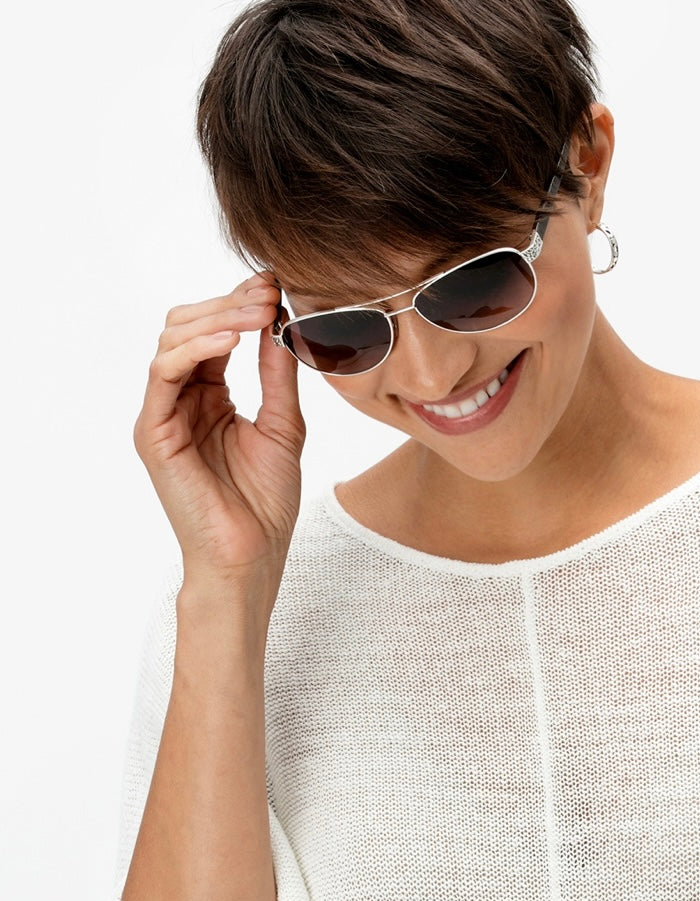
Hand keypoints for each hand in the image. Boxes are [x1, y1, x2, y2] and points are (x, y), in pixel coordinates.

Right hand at [133, 272, 304, 589]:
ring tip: (258, 311)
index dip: (242, 305)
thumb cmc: (266, 502)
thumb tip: (282, 323)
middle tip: (269, 292)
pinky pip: (163, 373)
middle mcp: (183, 399)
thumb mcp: (284, 427)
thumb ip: (278, 375)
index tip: (276, 284)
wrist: (252, 554)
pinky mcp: (153, 431)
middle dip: (231, 304)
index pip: (217, 333)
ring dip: (217, 318)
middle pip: (190, 327)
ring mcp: (164, 414)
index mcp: (211, 396)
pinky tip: (231, 338)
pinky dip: (195, 348)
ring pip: (173, 341)